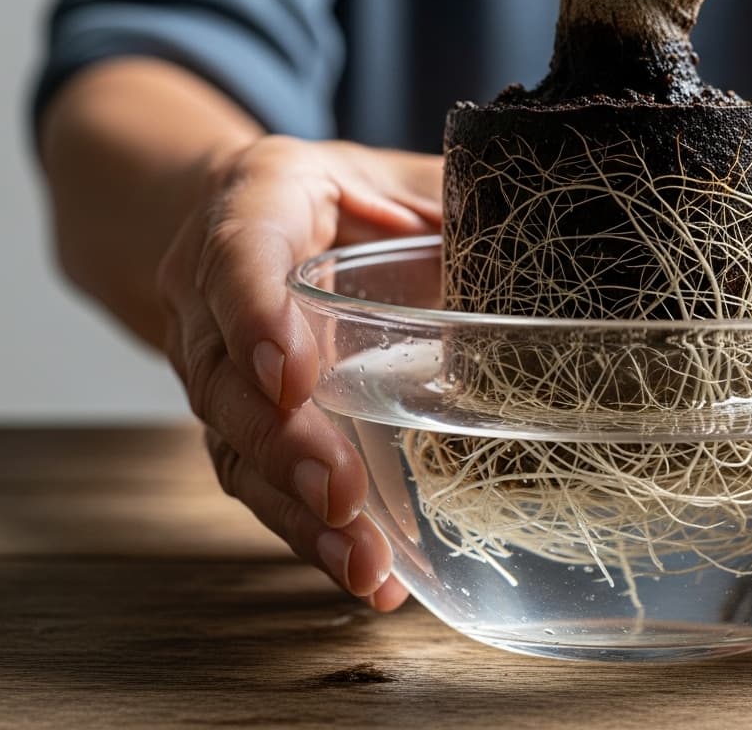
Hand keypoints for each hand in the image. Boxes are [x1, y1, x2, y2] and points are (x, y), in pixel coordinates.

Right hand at [156, 136, 442, 609]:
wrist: (252, 213)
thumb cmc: (351, 195)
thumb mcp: (403, 176)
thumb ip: (456, 201)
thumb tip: (541, 245)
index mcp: (257, 205)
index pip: (241, 256)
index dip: (259, 318)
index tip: (295, 379)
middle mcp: (210, 290)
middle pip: (227, 376)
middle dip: (286, 445)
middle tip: (342, 496)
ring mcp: (214, 363)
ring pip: (234, 444)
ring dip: (297, 511)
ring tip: (363, 563)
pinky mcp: (235, 422)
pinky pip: (258, 482)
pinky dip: (308, 533)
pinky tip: (370, 575)